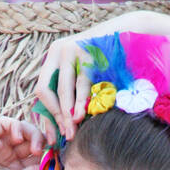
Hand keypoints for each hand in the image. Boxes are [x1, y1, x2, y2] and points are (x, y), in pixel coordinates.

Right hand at [0, 117, 46, 169]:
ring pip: (21, 128)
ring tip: (34, 147)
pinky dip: (15, 125)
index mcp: (16, 169)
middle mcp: (8, 155)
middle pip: (32, 138)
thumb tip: (51, 162)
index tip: (58, 155)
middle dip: (45, 139)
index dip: (49, 151)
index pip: (38, 153)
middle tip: (51, 147)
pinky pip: (4, 123)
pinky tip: (19, 138)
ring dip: (32, 133)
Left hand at [33, 9, 161, 142]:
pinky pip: (80, 84)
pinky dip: (79, 102)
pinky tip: (81, 115)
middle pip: (46, 90)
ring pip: (61, 90)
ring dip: (67, 114)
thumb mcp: (82, 73)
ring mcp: (69, 50)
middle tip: (66, 135)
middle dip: (56, 116)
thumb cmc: (107, 59)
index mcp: (53, 57)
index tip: (54, 136)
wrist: (127, 33)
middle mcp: (57, 51)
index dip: (47, 115)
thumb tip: (60, 124)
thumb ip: (70, 92)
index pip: (42, 90)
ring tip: (72, 131)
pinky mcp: (84, 52)